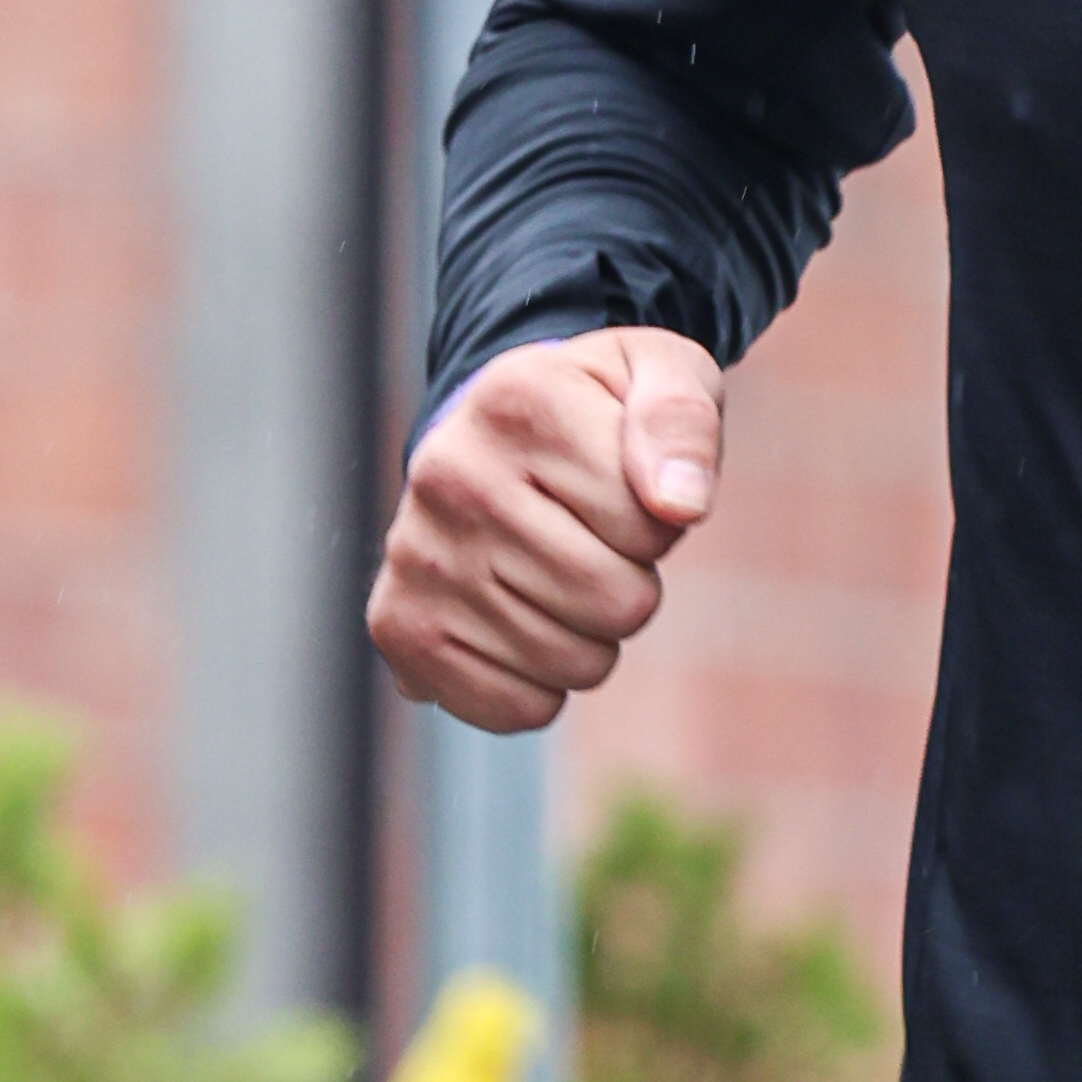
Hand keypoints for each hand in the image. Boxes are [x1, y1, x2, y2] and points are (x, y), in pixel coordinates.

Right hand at [367, 327, 724, 734]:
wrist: (498, 438)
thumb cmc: (598, 413)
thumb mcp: (663, 374)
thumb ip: (683, 420)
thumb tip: (680, 504)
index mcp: (518, 400)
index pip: (652, 524)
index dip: (661, 517)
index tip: (625, 484)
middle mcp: (449, 474)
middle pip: (617, 602)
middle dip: (632, 580)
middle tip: (595, 539)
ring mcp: (415, 556)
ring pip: (576, 663)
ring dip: (592, 634)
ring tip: (557, 572)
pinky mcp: (399, 628)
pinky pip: (516, 708)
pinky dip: (542, 685)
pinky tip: (522, 622)